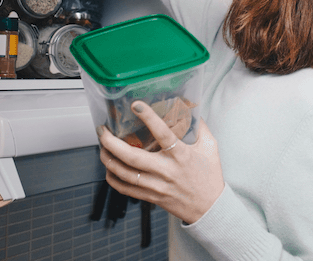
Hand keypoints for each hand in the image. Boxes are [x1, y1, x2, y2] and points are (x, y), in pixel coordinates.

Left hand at [97, 101, 224, 224]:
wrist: (209, 208)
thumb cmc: (210, 176)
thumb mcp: (210, 147)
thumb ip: (200, 126)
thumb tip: (190, 108)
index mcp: (181, 156)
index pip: (163, 134)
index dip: (148, 118)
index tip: (136, 105)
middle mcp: (166, 171)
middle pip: (133, 157)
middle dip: (112, 143)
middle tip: (103, 130)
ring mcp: (157, 186)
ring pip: (125, 174)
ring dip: (108, 159)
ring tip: (102, 146)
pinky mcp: (151, 196)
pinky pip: (126, 189)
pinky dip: (113, 178)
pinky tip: (109, 168)